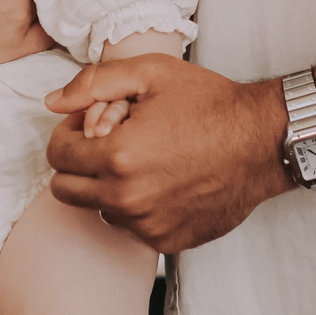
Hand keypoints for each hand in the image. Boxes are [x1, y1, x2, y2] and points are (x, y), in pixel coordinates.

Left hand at [44, 54, 290, 251]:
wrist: (263, 143)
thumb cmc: (210, 103)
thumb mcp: (152, 72)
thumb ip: (94, 83)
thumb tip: (53, 103)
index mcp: (117, 156)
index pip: (56, 155)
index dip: (69, 133)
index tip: (93, 124)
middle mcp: (127, 198)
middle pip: (65, 190)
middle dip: (79, 164)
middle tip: (110, 143)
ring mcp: (148, 225)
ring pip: (98, 209)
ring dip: (108, 188)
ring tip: (145, 161)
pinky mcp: (168, 242)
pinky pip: (132, 228)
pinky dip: (139, 208)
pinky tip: (166, 182)